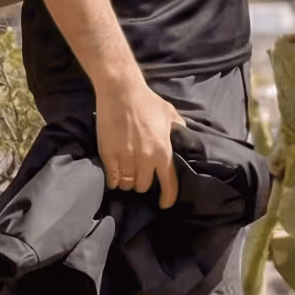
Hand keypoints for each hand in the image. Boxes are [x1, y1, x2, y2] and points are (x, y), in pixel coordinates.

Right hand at [96, 74, 181, 206]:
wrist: (121, 91)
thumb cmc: (147, 101)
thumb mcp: (170, 114)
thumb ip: (179, 130)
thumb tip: (185, 139)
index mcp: (163, 151)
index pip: (168, 184)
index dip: (167, 198)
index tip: (164, 204)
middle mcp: (145, 158)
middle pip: (143, 186)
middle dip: (143, 183)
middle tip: (141, 174)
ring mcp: (126, 157)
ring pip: (127, 184)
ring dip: (128, 182)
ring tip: (128, 173)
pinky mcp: (108, 154)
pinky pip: (112, 179)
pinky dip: (114, 180)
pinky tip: (115, 175)